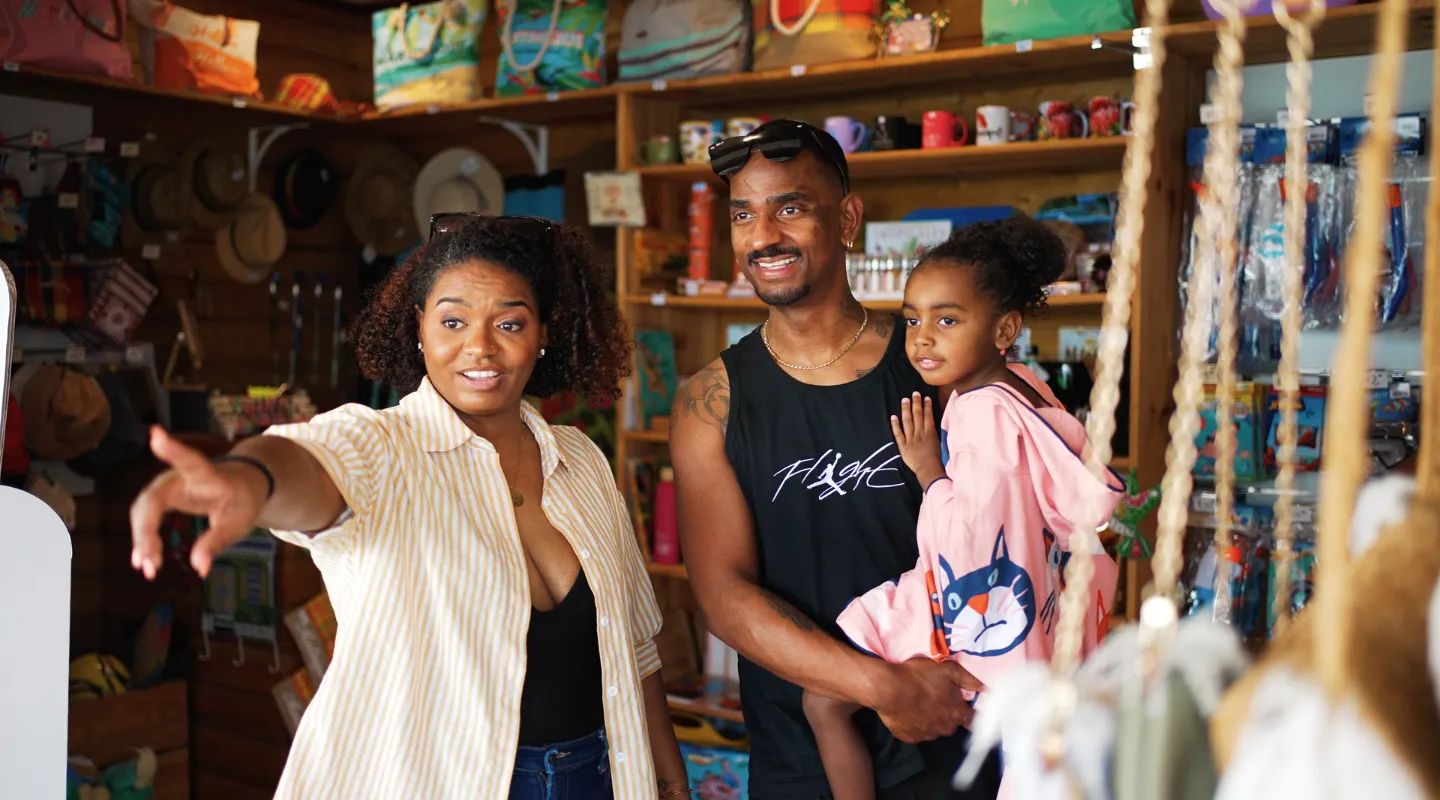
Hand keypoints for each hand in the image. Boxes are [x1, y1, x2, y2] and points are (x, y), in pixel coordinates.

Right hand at [130, 427, 269, 579]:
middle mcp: (181, 476)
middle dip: (146, 531)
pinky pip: (144, 517)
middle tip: (149, 564)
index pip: (190, 460)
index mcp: (208, 476)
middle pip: (153, 499)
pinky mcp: (161, 497)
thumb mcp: (239, 523)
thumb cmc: (242, 500)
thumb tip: (199, 567)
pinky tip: (143, 562)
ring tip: (148, 570)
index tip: (156, 434)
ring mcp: (167, 485)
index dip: (173, 449)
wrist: (242, 485)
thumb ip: (218, 541)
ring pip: (143, 510)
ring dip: (142, 540)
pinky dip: (144, 539)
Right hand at [872, 658, 983, 742]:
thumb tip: (986, 687)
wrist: (889, 688)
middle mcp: (944, 728)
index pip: (971, 720)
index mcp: (956, 713)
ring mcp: (926, 735)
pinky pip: (915, 733)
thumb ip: (969, 679)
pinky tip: (907, 710)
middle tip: (935, 698)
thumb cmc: (919, 677)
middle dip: (946, 714)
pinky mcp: (908, 738)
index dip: (968, 712)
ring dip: (929, 719)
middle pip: (950, 724)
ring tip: (918, 703)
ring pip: (932, 729)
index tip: (963, 706)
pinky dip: (913, 724)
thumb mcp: (948, 670)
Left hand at [891, 392, 944, 488]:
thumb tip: (944, 424)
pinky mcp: (903, 447)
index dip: (926, 406)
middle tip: (914, 393)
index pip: (928, 416)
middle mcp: (919, 434)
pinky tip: (893, 416)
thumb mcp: (943, 444)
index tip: (925, 397)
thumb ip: (941, 434)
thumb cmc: (938, 460)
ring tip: (905, 400)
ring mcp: (910, 439)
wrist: (929, 470)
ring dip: (906, 410)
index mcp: (930, 433)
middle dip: (916, 403)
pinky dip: (895, 425)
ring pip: (907, 422)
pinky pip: (898, 434)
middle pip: (917, 416)